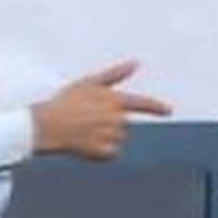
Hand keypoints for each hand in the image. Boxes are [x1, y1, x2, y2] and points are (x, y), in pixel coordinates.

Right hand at [31, 60, 172, 159]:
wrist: (48, 124)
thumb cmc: (66, 101)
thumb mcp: (90, 82)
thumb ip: (116, 74)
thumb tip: (136, 63)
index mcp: (115, 100)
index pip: (142, 103)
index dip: (156, 107)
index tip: (169, 110)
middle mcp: (116, 118)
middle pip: (123, 125)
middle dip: (109, 124)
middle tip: (87, 120)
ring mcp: (110, 136)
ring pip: (117, 140)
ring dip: (104, 138)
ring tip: (84, 132)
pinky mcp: (103, 151)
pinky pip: (109, 154)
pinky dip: (100, 152)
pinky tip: (84, 145)